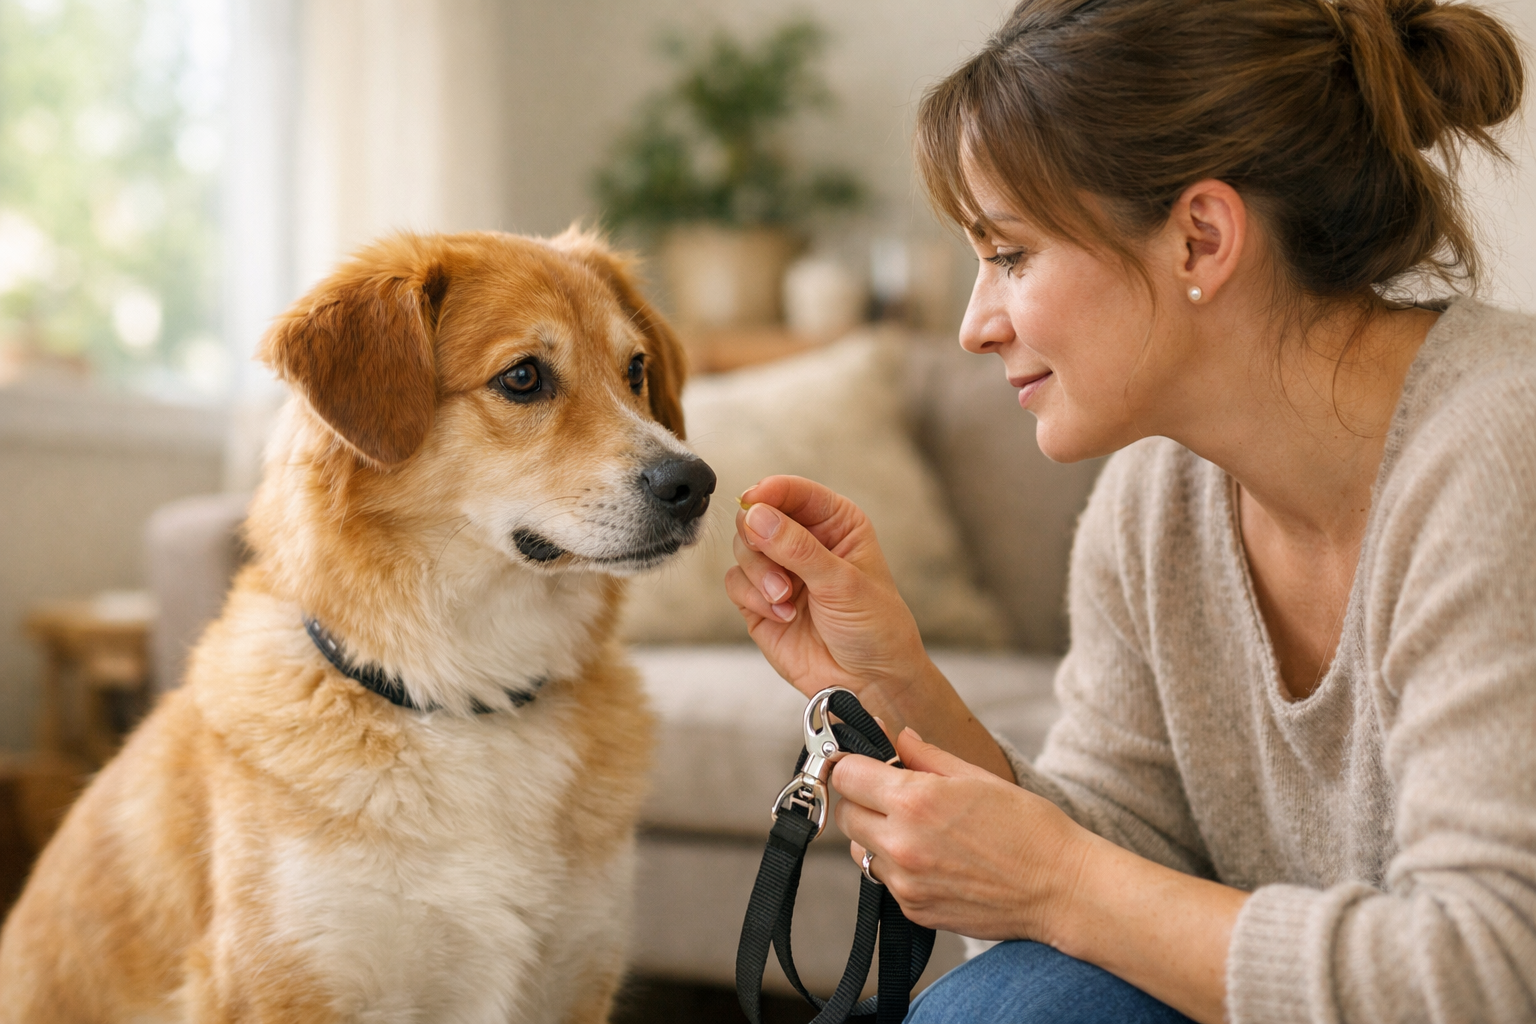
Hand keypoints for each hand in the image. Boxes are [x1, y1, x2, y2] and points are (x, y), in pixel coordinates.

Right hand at [724, 475, 932, 728]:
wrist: (868, 682)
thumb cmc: (874, 626)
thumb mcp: (843, 582)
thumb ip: (797, 548)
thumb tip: (755, 515)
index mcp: (834, 523)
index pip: (793, 491)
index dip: (770, 492)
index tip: (753, 500)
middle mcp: (803, 541)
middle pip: (756, 516)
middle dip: (761, 543)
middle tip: (781, 573)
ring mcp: (779, 571)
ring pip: (742, 549)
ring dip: (759, 575)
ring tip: (785, 600)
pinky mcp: (759, 601)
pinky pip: (735, 583)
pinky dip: (753, 598)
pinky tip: (782, 616)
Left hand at [832, 728, 1087, 941]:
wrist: (1061, 890)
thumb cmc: (1028, 828)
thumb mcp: (978, 777)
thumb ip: (926, 755)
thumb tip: (896, 736)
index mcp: (915, 801)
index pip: (845, 774)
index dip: (852, 763)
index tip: (865, 763)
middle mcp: (902, 844)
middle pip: (845, 814)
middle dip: (861, 799)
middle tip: (891, 795)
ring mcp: (906, 883)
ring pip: (859, 851)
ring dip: (875, 836)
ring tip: (917, 830)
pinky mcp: (914, 911)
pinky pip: (884, 882)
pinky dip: (897, 868)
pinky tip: (934, 860)